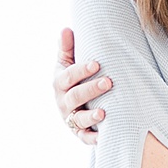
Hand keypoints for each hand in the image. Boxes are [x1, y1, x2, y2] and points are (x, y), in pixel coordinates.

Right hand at [56, 27, 111, 144]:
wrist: (73, 106)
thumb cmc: (73, 80)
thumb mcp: (66, 64)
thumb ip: (67, 48)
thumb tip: (66, 29)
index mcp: (59, 84)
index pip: (67, 77)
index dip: (80, 71)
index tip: (96, 64)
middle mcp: (63, 102)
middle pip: (74, 97)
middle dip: (90, 90)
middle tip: (108, 82)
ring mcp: (70, 119)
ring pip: (79, 119)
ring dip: (91, 116)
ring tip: (104, 112)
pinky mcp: (79, 134)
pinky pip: (85, 138)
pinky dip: (93, 138)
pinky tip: (104, 136)